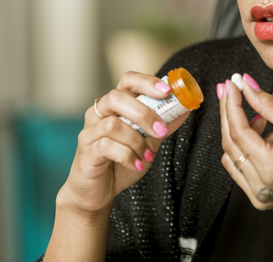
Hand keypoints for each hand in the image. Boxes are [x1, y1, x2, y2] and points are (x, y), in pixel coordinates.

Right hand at [57, 71, 189, 215]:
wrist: (99, 192)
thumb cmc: (120, 163)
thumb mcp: (148, 141)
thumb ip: (163, 125)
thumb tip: (185, 109)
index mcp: (115, 105)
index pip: (128, 80)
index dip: (147, 82)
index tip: (167, 91)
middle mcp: (98, 113)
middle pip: (116, 97)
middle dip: (143, 113)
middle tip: (160, 131)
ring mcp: (90, 131)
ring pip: (113, 124)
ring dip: (136, 141)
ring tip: (147, 156)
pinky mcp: (86, 151)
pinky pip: (107, 146)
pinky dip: (127, 156)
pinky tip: (137, 164)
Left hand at [218, 75, 272, 223]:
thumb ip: (269, 105)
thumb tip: (245, 85)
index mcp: (271, 169)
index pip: (238, 130)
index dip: (232, 103)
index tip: (232, 83)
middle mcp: (259, 186)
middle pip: (230, 142)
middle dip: (228, 112)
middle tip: (229, 88)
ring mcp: (258, 195)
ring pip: (232, 154)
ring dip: (239, 131)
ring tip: (263, 118)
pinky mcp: (259, 196)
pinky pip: (240, 167)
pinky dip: (245, 147)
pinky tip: (265, 135)